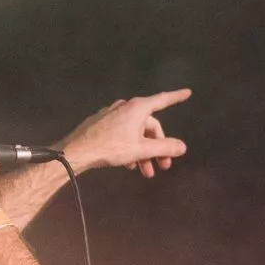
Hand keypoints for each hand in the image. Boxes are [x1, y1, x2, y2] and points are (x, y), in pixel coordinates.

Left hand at [60, 90, 191, 178]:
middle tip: (162, 166)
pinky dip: (129, 148)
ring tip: (145, 172)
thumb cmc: (111, 147)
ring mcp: (112, 114)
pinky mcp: (101, 124)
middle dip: (157, 147)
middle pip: (149, 125)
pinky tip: (128, 165)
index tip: (188, 92)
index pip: (163, 100)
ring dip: (143, 152)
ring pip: (135, 133)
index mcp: (138, 108)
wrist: (77, 151)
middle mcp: (126, 107)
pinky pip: (122, 134)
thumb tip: (183, 147)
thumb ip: (164, 148)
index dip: (176, 97)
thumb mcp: (142, 150)